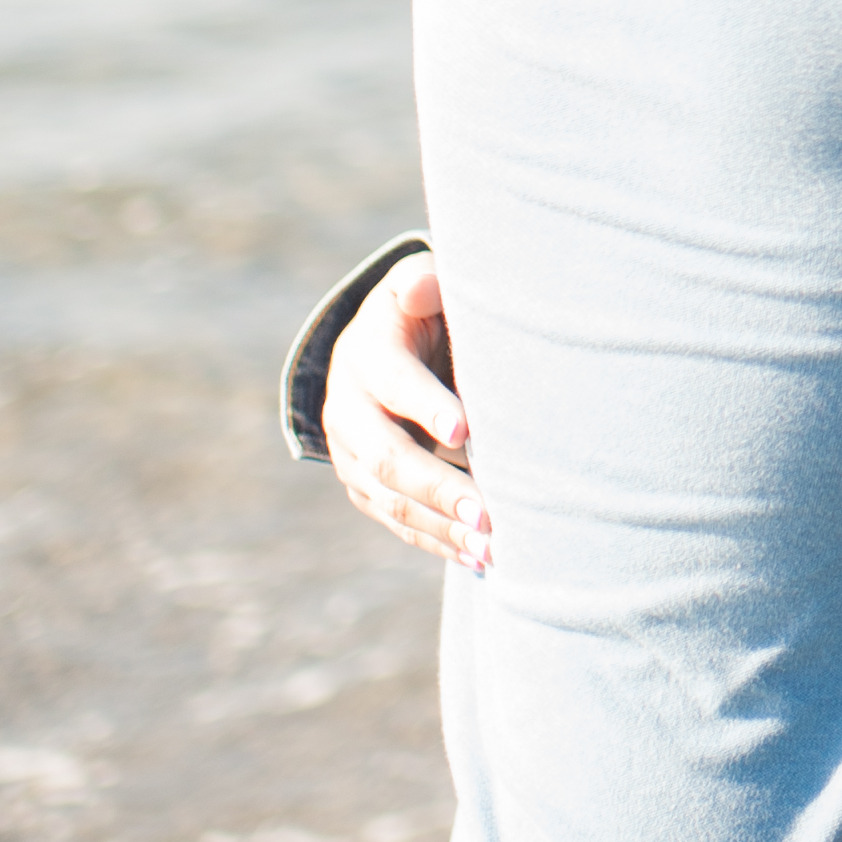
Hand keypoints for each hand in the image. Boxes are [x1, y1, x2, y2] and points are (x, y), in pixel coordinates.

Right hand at [323, 252, 491, 570]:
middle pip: (389, 457)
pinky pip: (397, 520)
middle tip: (488, 512)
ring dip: (443, 525)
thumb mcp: (416, 286)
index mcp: (366, 355)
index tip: (467, 431)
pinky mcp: (363, 486)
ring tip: (493, 546)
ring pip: (392, 499)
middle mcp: (349, 410)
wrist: (374, 349)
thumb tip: (423, 288)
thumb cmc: (419, 311)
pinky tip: (477, 558)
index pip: (393, 383)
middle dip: (439, 486)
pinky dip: (436, 540)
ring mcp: (351, 455)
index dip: (426, 406)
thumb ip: (423, 284)